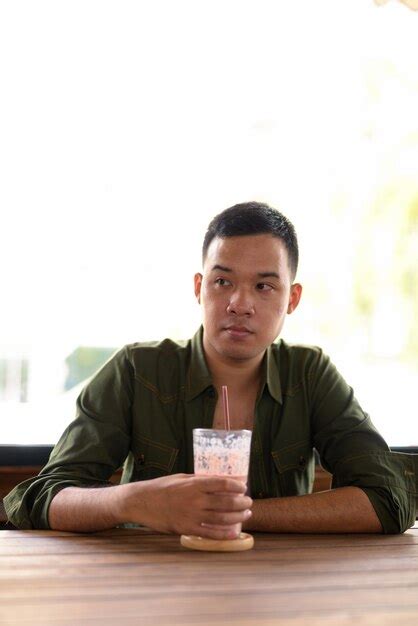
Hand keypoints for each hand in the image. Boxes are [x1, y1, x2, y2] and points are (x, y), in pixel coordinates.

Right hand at [121, 473, 252, 538]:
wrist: (141, 502)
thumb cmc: (161, 487)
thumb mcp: (181, 478)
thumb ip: (199, 480)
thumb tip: (218, 481)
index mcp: (194, 483)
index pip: (221, 483)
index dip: (236, 486)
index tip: (244, 487)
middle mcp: (195, 499)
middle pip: (226, 502)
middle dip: (242, 503)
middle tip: (249, 502)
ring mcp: (191, 515)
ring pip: (222, 518)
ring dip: (237, 517)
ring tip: (246, 515)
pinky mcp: (186, 528)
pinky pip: (210, 533)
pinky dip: (225, 534)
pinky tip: (234, 532)